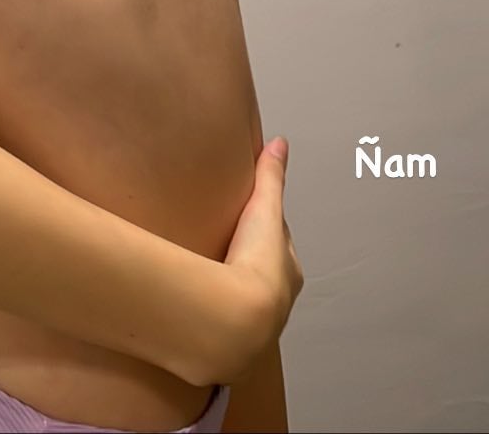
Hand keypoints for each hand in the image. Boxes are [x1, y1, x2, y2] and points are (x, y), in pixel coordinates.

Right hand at [219, 139, 303, 374]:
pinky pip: (221, 327)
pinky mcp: (229, 345)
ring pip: (244, 305)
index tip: (250, 222)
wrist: (238, 316)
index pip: (279, 246)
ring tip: (210, 282)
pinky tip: (199, 313)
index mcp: (289, 273)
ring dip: (231, 294)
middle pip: (264, 278)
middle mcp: (277, 304)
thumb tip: (279, 144)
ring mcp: (254, 328)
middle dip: (249, 266)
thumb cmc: (256, 264)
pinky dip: (213, 317)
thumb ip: (270, 176)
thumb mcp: (264, 208)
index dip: (265, 232)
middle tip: (228, 251)